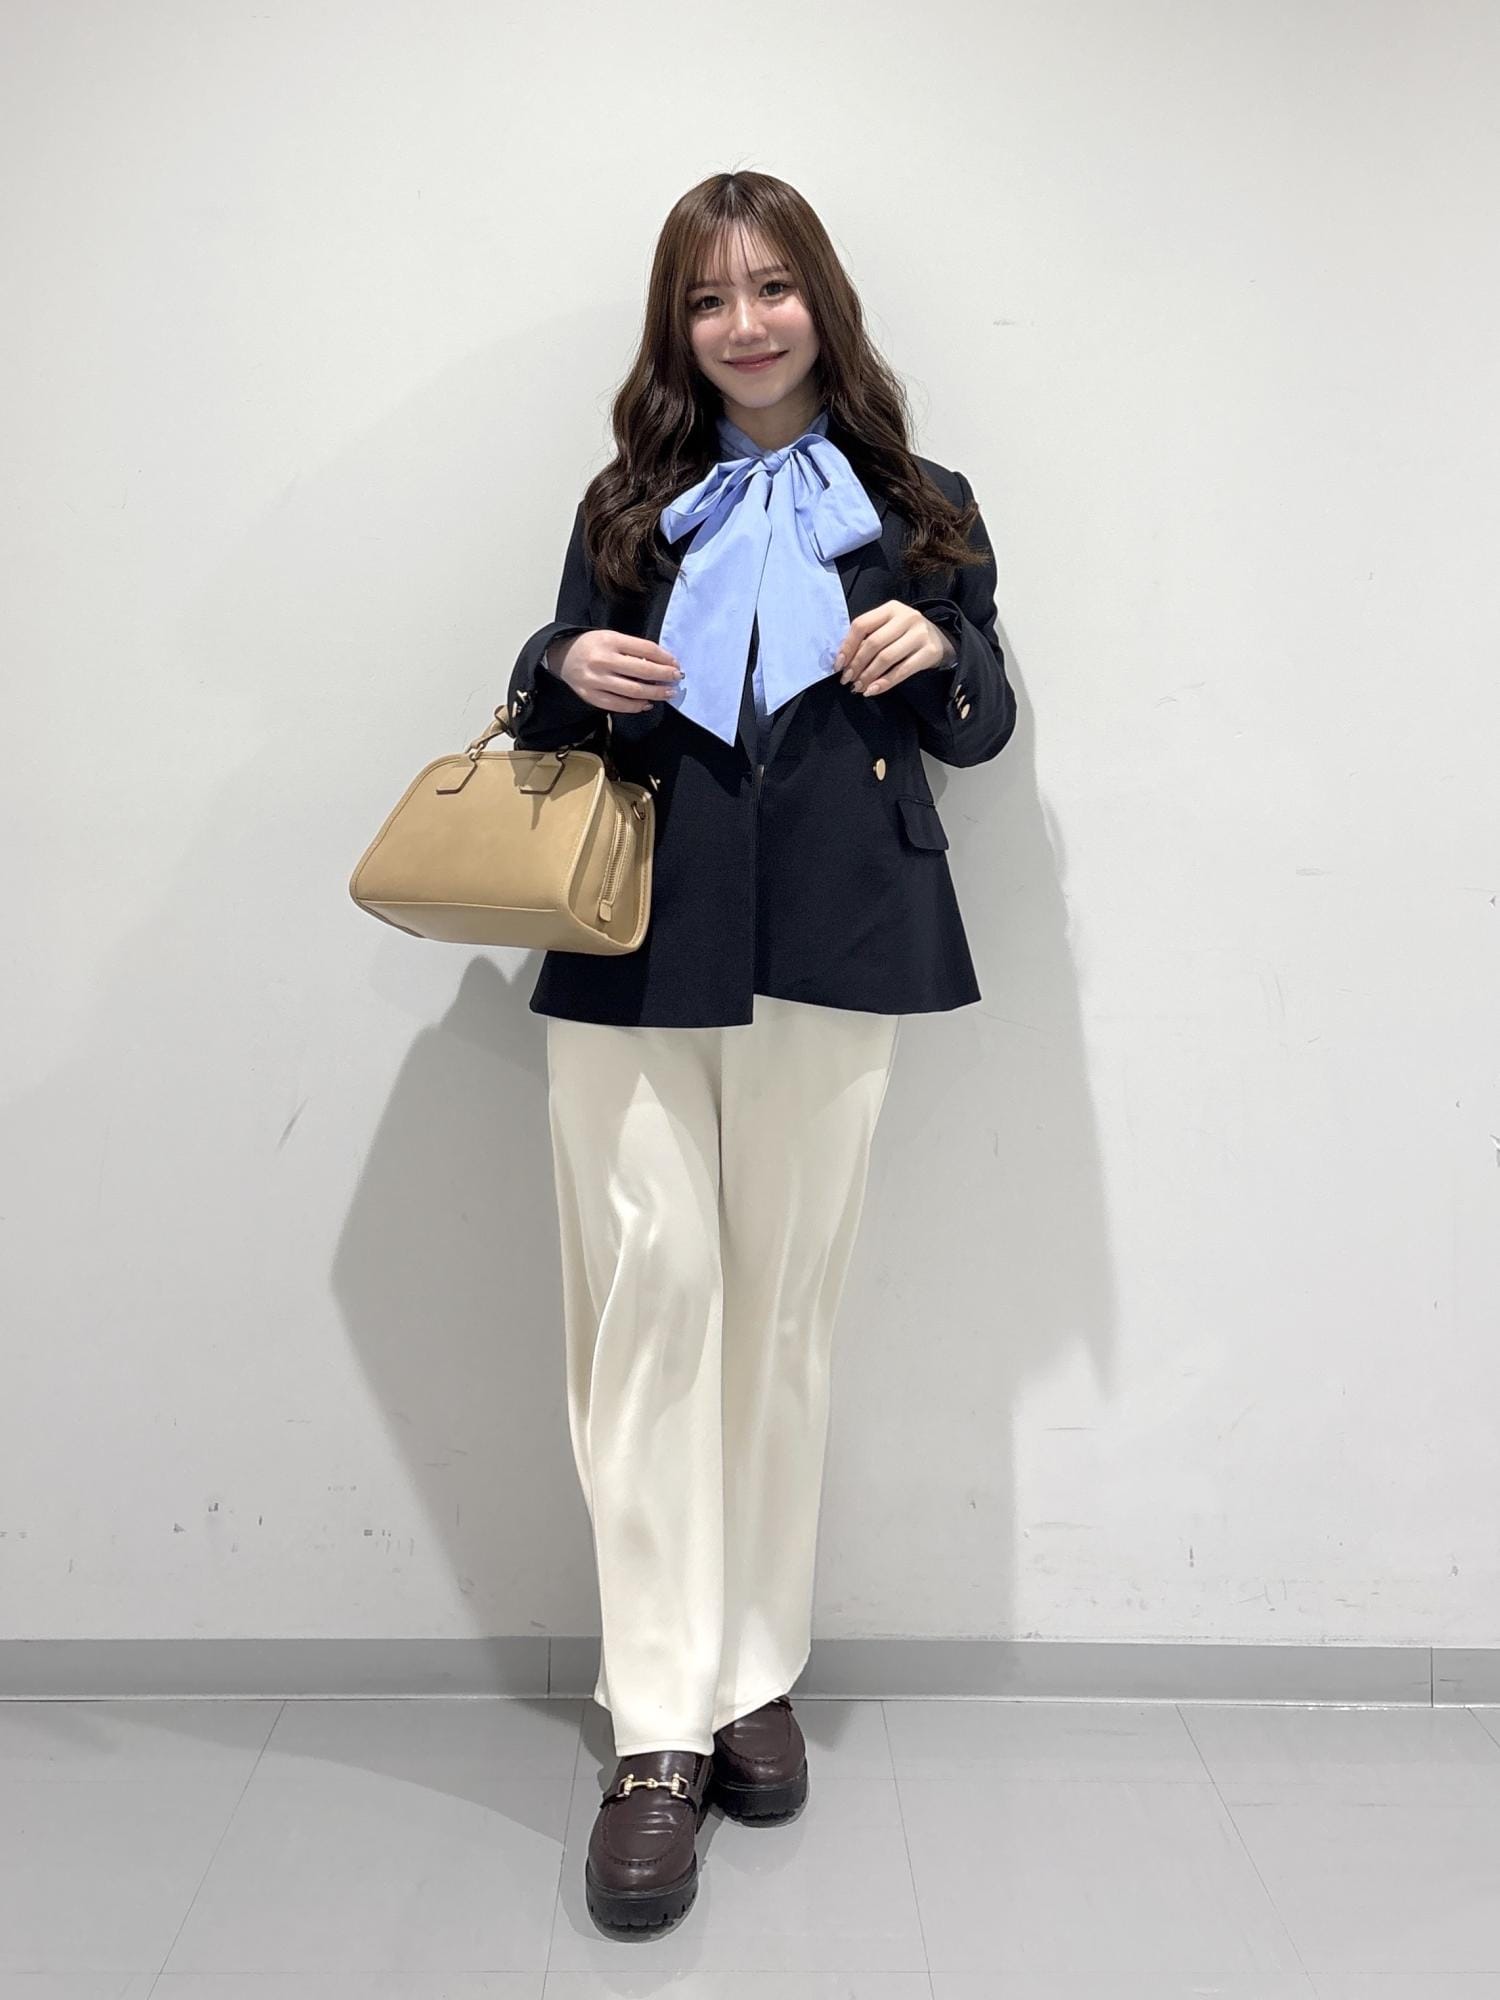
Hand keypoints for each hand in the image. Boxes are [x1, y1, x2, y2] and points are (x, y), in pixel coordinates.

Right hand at [550, 629, 683, 712]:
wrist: (561, 656)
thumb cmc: (591, 645)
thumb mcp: (611, 637)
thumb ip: (633, 648)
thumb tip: (662, 662)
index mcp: (610, 641)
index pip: (645, 649)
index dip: (664, 658)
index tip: (675, 663)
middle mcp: (602, 661)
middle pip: (642, 671)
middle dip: (664, 676)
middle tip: (676, 678)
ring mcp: (596, 680)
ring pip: (633, 691)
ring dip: (654, 693)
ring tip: (667, 693)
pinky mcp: (591, 696)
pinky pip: (618, 705)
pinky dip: (636, 706)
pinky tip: (647, 703)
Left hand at [832, 602, 955, 695]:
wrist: (940, 640)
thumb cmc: (905, 634)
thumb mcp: (888, 627)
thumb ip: (868, 637)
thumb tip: (843, 661)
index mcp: (891, 608)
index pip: (862, 624)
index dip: (847, 646)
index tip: (838, 665)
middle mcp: (907, 617)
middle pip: (873, 643)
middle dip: (856, 664)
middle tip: (847, 680)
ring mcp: (920, 634)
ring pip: (886, 658)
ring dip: (868, 676)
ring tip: (858, 687)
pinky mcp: (930, 652)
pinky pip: (902, 671)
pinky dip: (884, 683)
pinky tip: (873, 690)